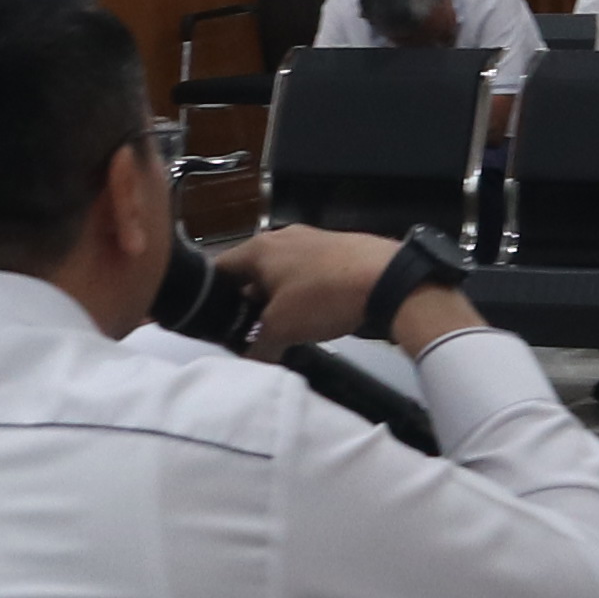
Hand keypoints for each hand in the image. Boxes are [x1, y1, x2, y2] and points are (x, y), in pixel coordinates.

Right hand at [208, 225, 480, 357]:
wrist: (388, 279)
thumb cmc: (323, 296)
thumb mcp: (282, 328)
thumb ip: (258, 345)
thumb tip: (251, 360)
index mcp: (259, 248)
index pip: (219, 270)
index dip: (210, 298)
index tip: (212, 324)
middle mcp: (281, 238)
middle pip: (250, 273)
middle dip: (247, 303)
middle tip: (246, 334)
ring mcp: (311, 241)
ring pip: (280, 275)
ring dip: (276, 301)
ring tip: (280, 330)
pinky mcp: (335, 251)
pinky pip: (306, 275)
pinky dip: (301, 295)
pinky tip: (311, 317)